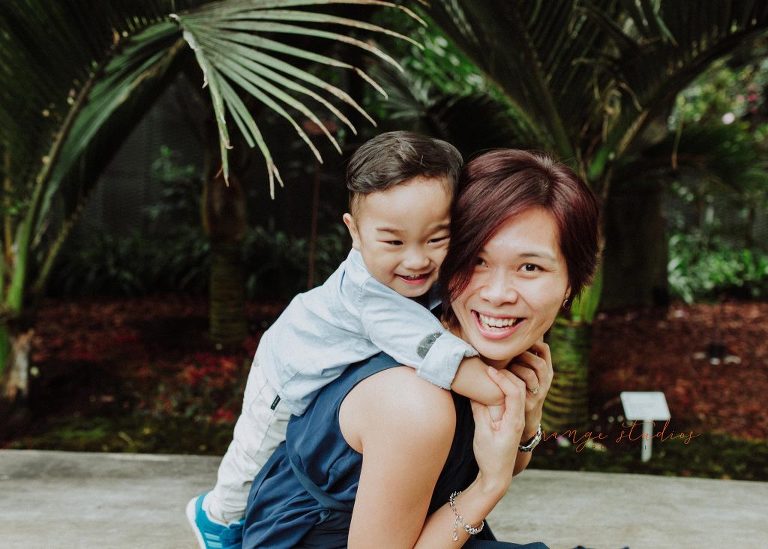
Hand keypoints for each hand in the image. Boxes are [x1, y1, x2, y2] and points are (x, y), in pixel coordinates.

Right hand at [470, 367, 525, 495]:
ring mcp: (516, 419)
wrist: (497, 477)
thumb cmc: (489, 458)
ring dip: (507, 379)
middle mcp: (519, 418)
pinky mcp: (511, 420)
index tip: (489, 370)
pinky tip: (492, 385)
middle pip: (520, 387)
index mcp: (514, 421)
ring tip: (491, 371)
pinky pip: (512, 399)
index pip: (515, 392)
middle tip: (490, 366)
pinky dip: (504, 388)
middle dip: (508, 373)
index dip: (503, 378)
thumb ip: (479, 412)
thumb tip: (474, 391)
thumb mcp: (481, 434)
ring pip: (517, 392)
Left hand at [506, 340, 552, 434]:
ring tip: (504, 361)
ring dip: (518, 364)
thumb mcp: (525, 373)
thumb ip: (522, 357)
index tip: (517, 337)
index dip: (533, 341)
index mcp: (545, 371)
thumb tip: (514, 334)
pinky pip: (521, 387)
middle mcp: (545, 381)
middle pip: (539, 361)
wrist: (525, 420)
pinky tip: (497, 373)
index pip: (545, 350)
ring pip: (532, 373)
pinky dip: (509, 378)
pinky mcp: (529, 403)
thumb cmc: (521, 390)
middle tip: (508, 349)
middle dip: (524, 353)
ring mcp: (538, 393)